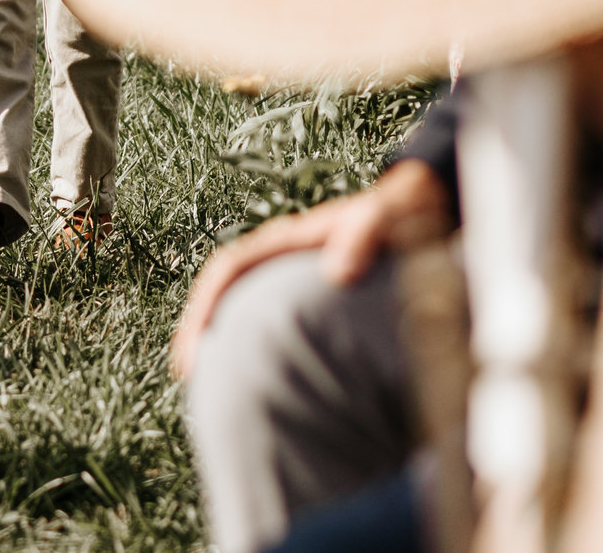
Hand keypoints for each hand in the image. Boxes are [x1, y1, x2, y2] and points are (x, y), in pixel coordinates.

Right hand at [168, 160, 447, 379]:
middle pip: (221, 294)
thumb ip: (362, 236)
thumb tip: (339, 274)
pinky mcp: (303, 299)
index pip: (227, 269)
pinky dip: (255, 350)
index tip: (193, 348)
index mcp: (282, 240)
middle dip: (199, 332)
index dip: (203, 307)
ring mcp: (286, 279)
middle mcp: (275, 260)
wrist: (413, 213)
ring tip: (217, 389)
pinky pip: (268, 324)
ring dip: (222, 344)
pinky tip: (270, 387)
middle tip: (189, 378)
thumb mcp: (380, 218)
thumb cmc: (393, 216)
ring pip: (239, 310)